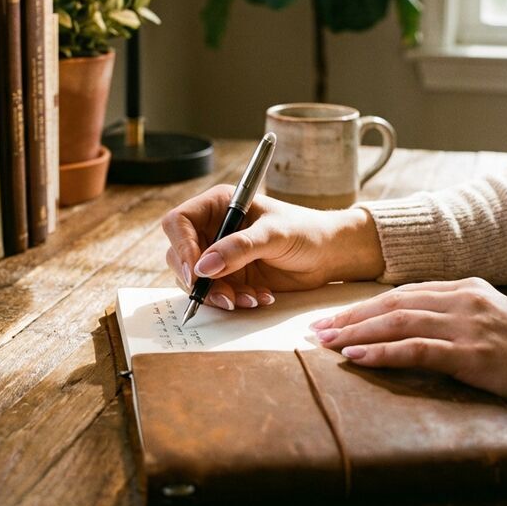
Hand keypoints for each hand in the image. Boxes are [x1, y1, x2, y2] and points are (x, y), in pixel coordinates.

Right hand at [161, 185, 384, 309]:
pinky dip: (234, 300)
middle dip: (200, 280)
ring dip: (219, 294)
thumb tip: (203, 267)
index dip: (182, 247)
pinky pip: (216, 293)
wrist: (328, 254)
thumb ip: (239, 248)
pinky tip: (259, 298)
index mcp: (218, 205)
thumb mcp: (274, 234)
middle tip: (225, 295)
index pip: (178, 223)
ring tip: (249, 298)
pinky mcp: (230, 276)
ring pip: (196, 280)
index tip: (197, 273)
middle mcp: (213, 229)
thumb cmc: (305, 231)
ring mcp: (220, 254)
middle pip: (180, 255)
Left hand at [310, 277, 506, 428]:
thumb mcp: (494, 323)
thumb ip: (457, 319)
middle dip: (351, 316)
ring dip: (357, 333)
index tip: (336, 319)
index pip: (404, 293)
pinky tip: (356, 358)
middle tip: (316, 330)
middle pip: (393, 302)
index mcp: (467, 288)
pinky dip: (381, 353)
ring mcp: (468, 324)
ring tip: (326, 344)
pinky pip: (416, 349)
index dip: (365, 306)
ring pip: (398, 321)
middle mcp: (464, 299)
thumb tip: (414, 332)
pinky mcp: (472, 354)